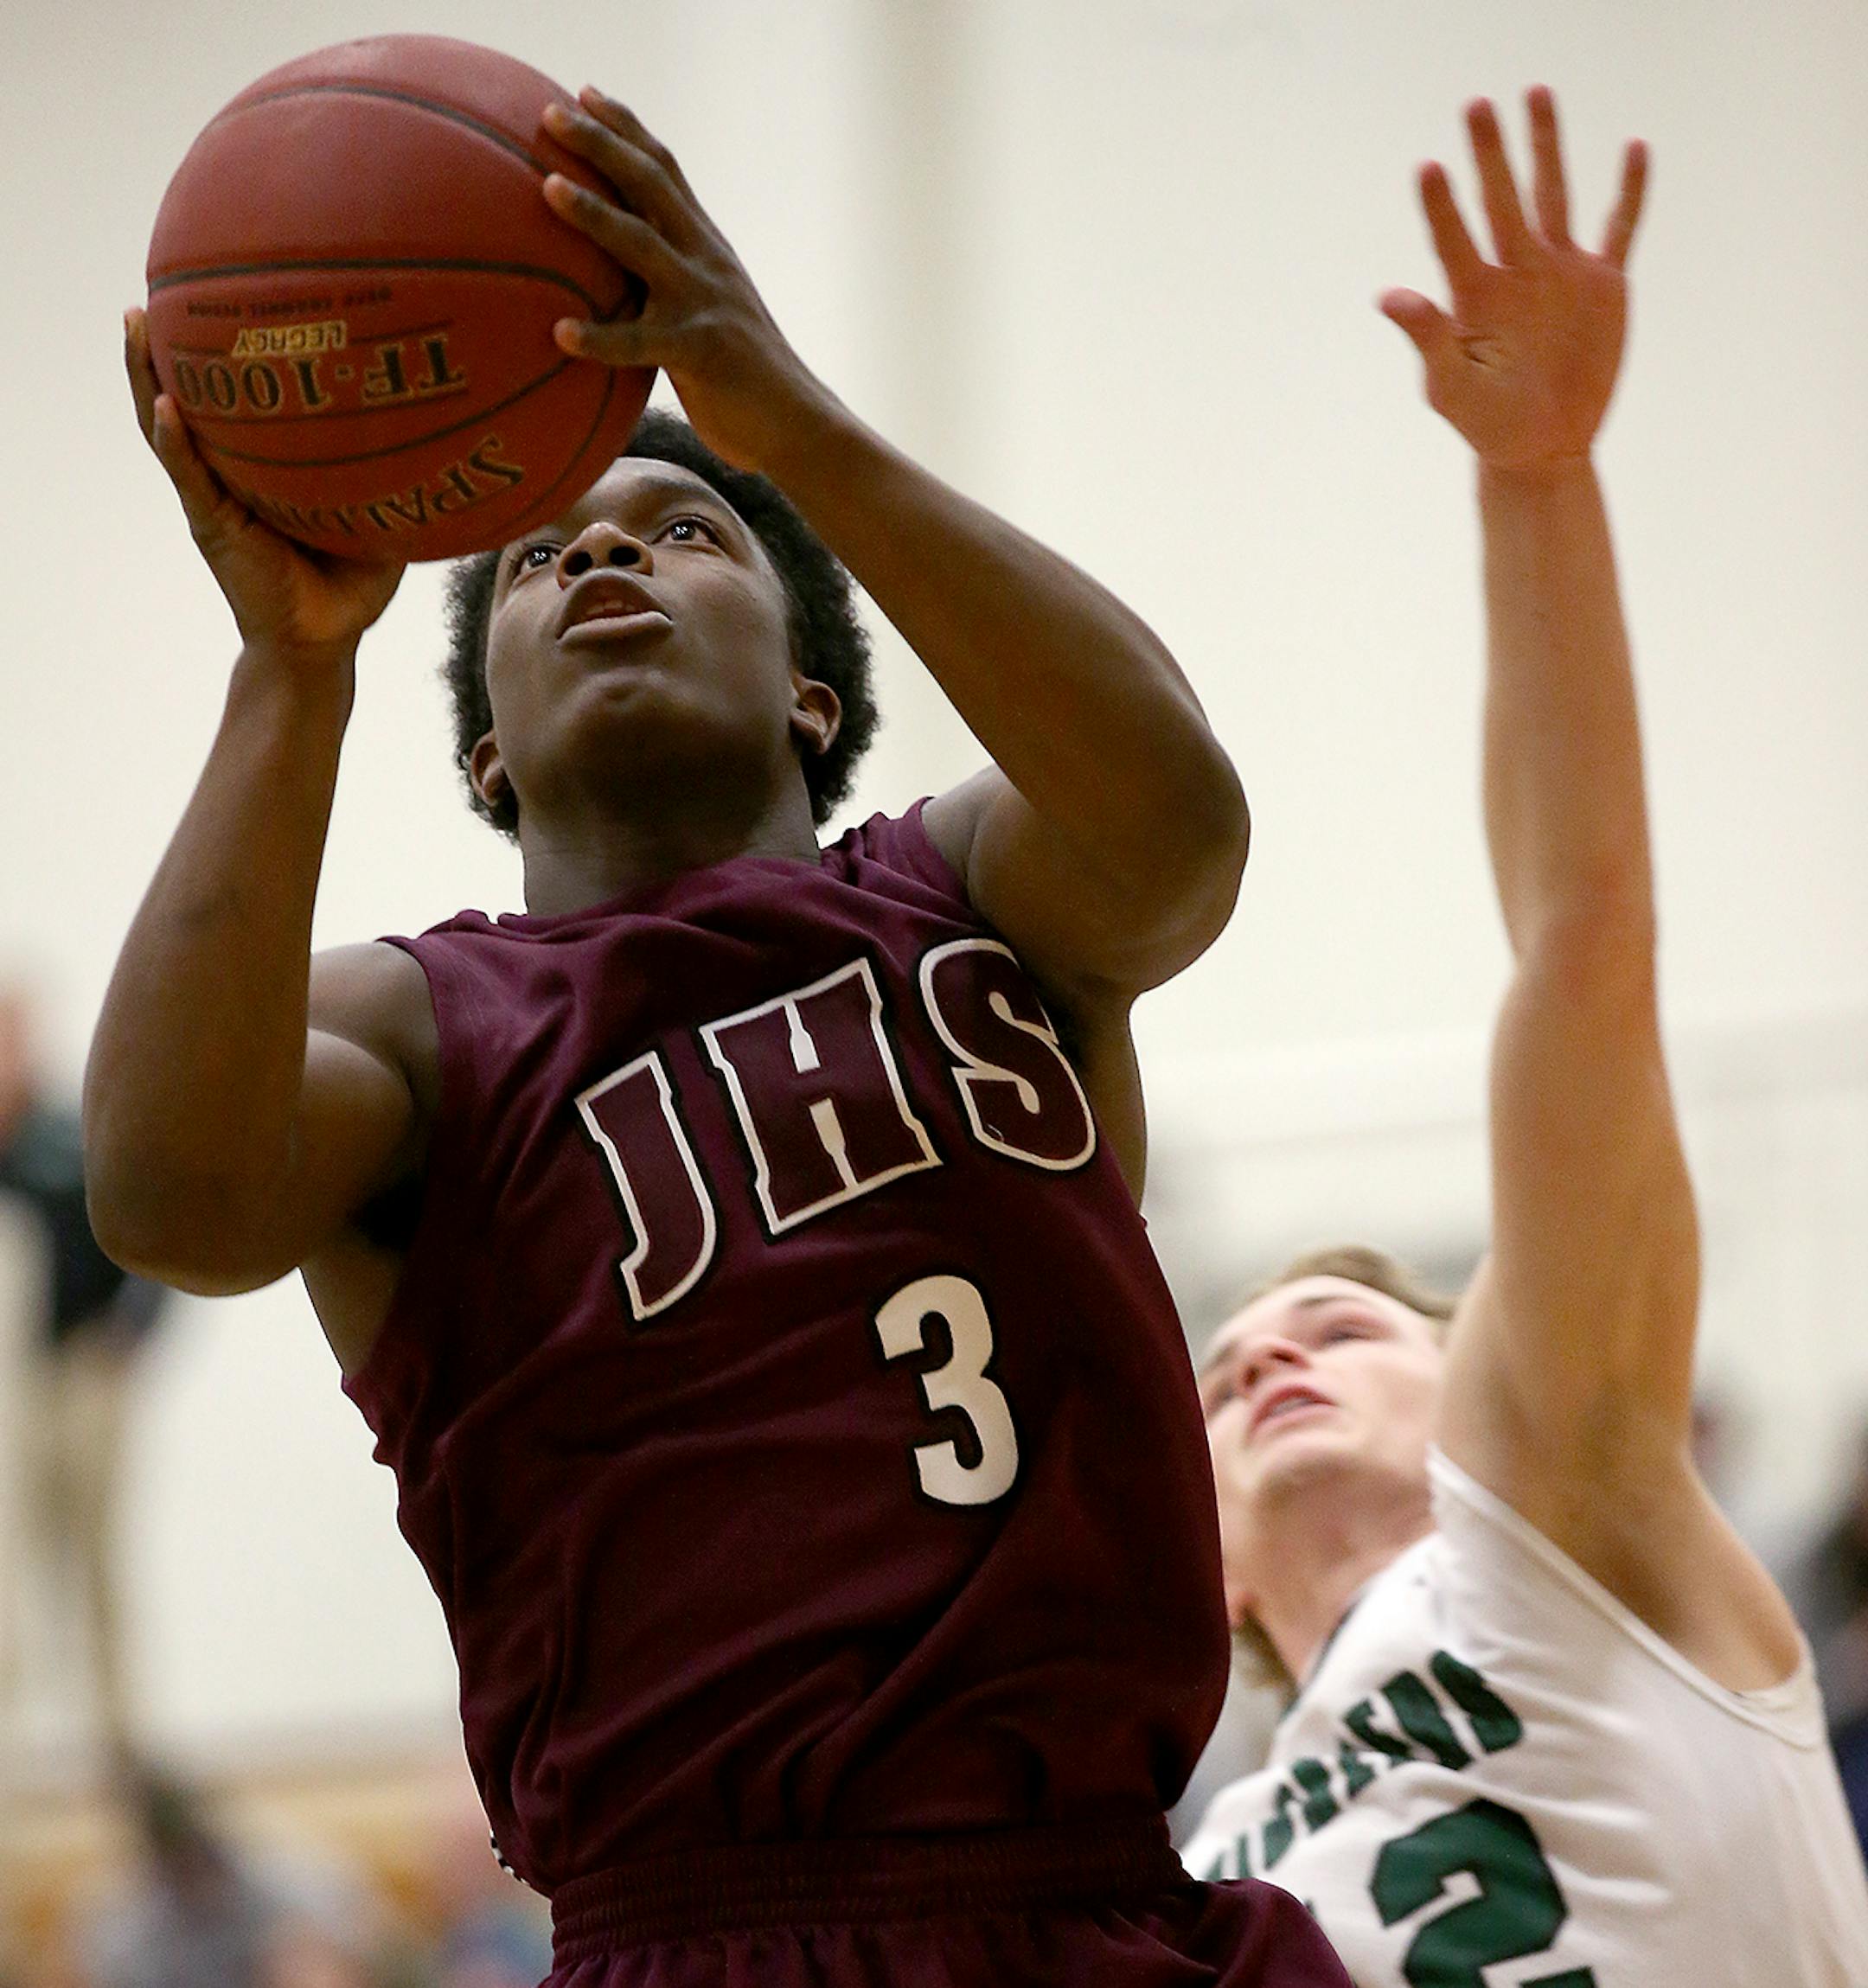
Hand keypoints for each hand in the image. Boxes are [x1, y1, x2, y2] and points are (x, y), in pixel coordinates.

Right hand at [125, 309, 403, 662]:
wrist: (324, 641)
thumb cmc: (349, 585)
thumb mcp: (375, 520)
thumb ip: (393, 478)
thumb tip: (449, 434)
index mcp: (259, 472)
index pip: (233, 406)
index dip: (219, 359)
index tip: (215, 302)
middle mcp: (226, 477)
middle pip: (185, 400)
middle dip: (163, 349)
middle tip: (154, 291)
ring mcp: (213, 498)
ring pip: (168, 428)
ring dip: (146, 376)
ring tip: (137, 324)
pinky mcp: (213, 525)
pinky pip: (189, 475)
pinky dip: (175, 441)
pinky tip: (165, 406)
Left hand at [537, 90, 839, 476]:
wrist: (798, 424)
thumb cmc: (742, 378)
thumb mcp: (706, 312)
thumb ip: (667, 286)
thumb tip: (613, 279)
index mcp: (706, 247)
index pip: (664, 171)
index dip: (625, 129)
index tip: (583, 93)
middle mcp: (706, 262)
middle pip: (651, 185)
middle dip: (602, 144)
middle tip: (550, 115)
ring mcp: (704, 304)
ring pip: (644, 246)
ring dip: (595, 214)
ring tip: (548, 188)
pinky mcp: (701, 353)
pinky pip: (642, 343)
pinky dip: (601, 338)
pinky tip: (560, 334)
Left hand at [1380, 89, 1647, 471]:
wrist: (1543, 446)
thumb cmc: (1486, 421)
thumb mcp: (1450, 385)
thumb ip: (1426, 337)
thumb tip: (1387, 296)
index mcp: (1475, 295)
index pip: (1452, 240)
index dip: (1440, 205)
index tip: (1428, 166)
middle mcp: (1516, 271)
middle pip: (1502, 200)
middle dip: (1489, 154)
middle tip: (1475, 105)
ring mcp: (1560, 272)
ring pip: (1554, 194)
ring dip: (1545, 146)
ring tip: (1536, 92)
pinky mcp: (1604, 285)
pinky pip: (1620, 228)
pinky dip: (1629, 191)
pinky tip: (1633, 146)